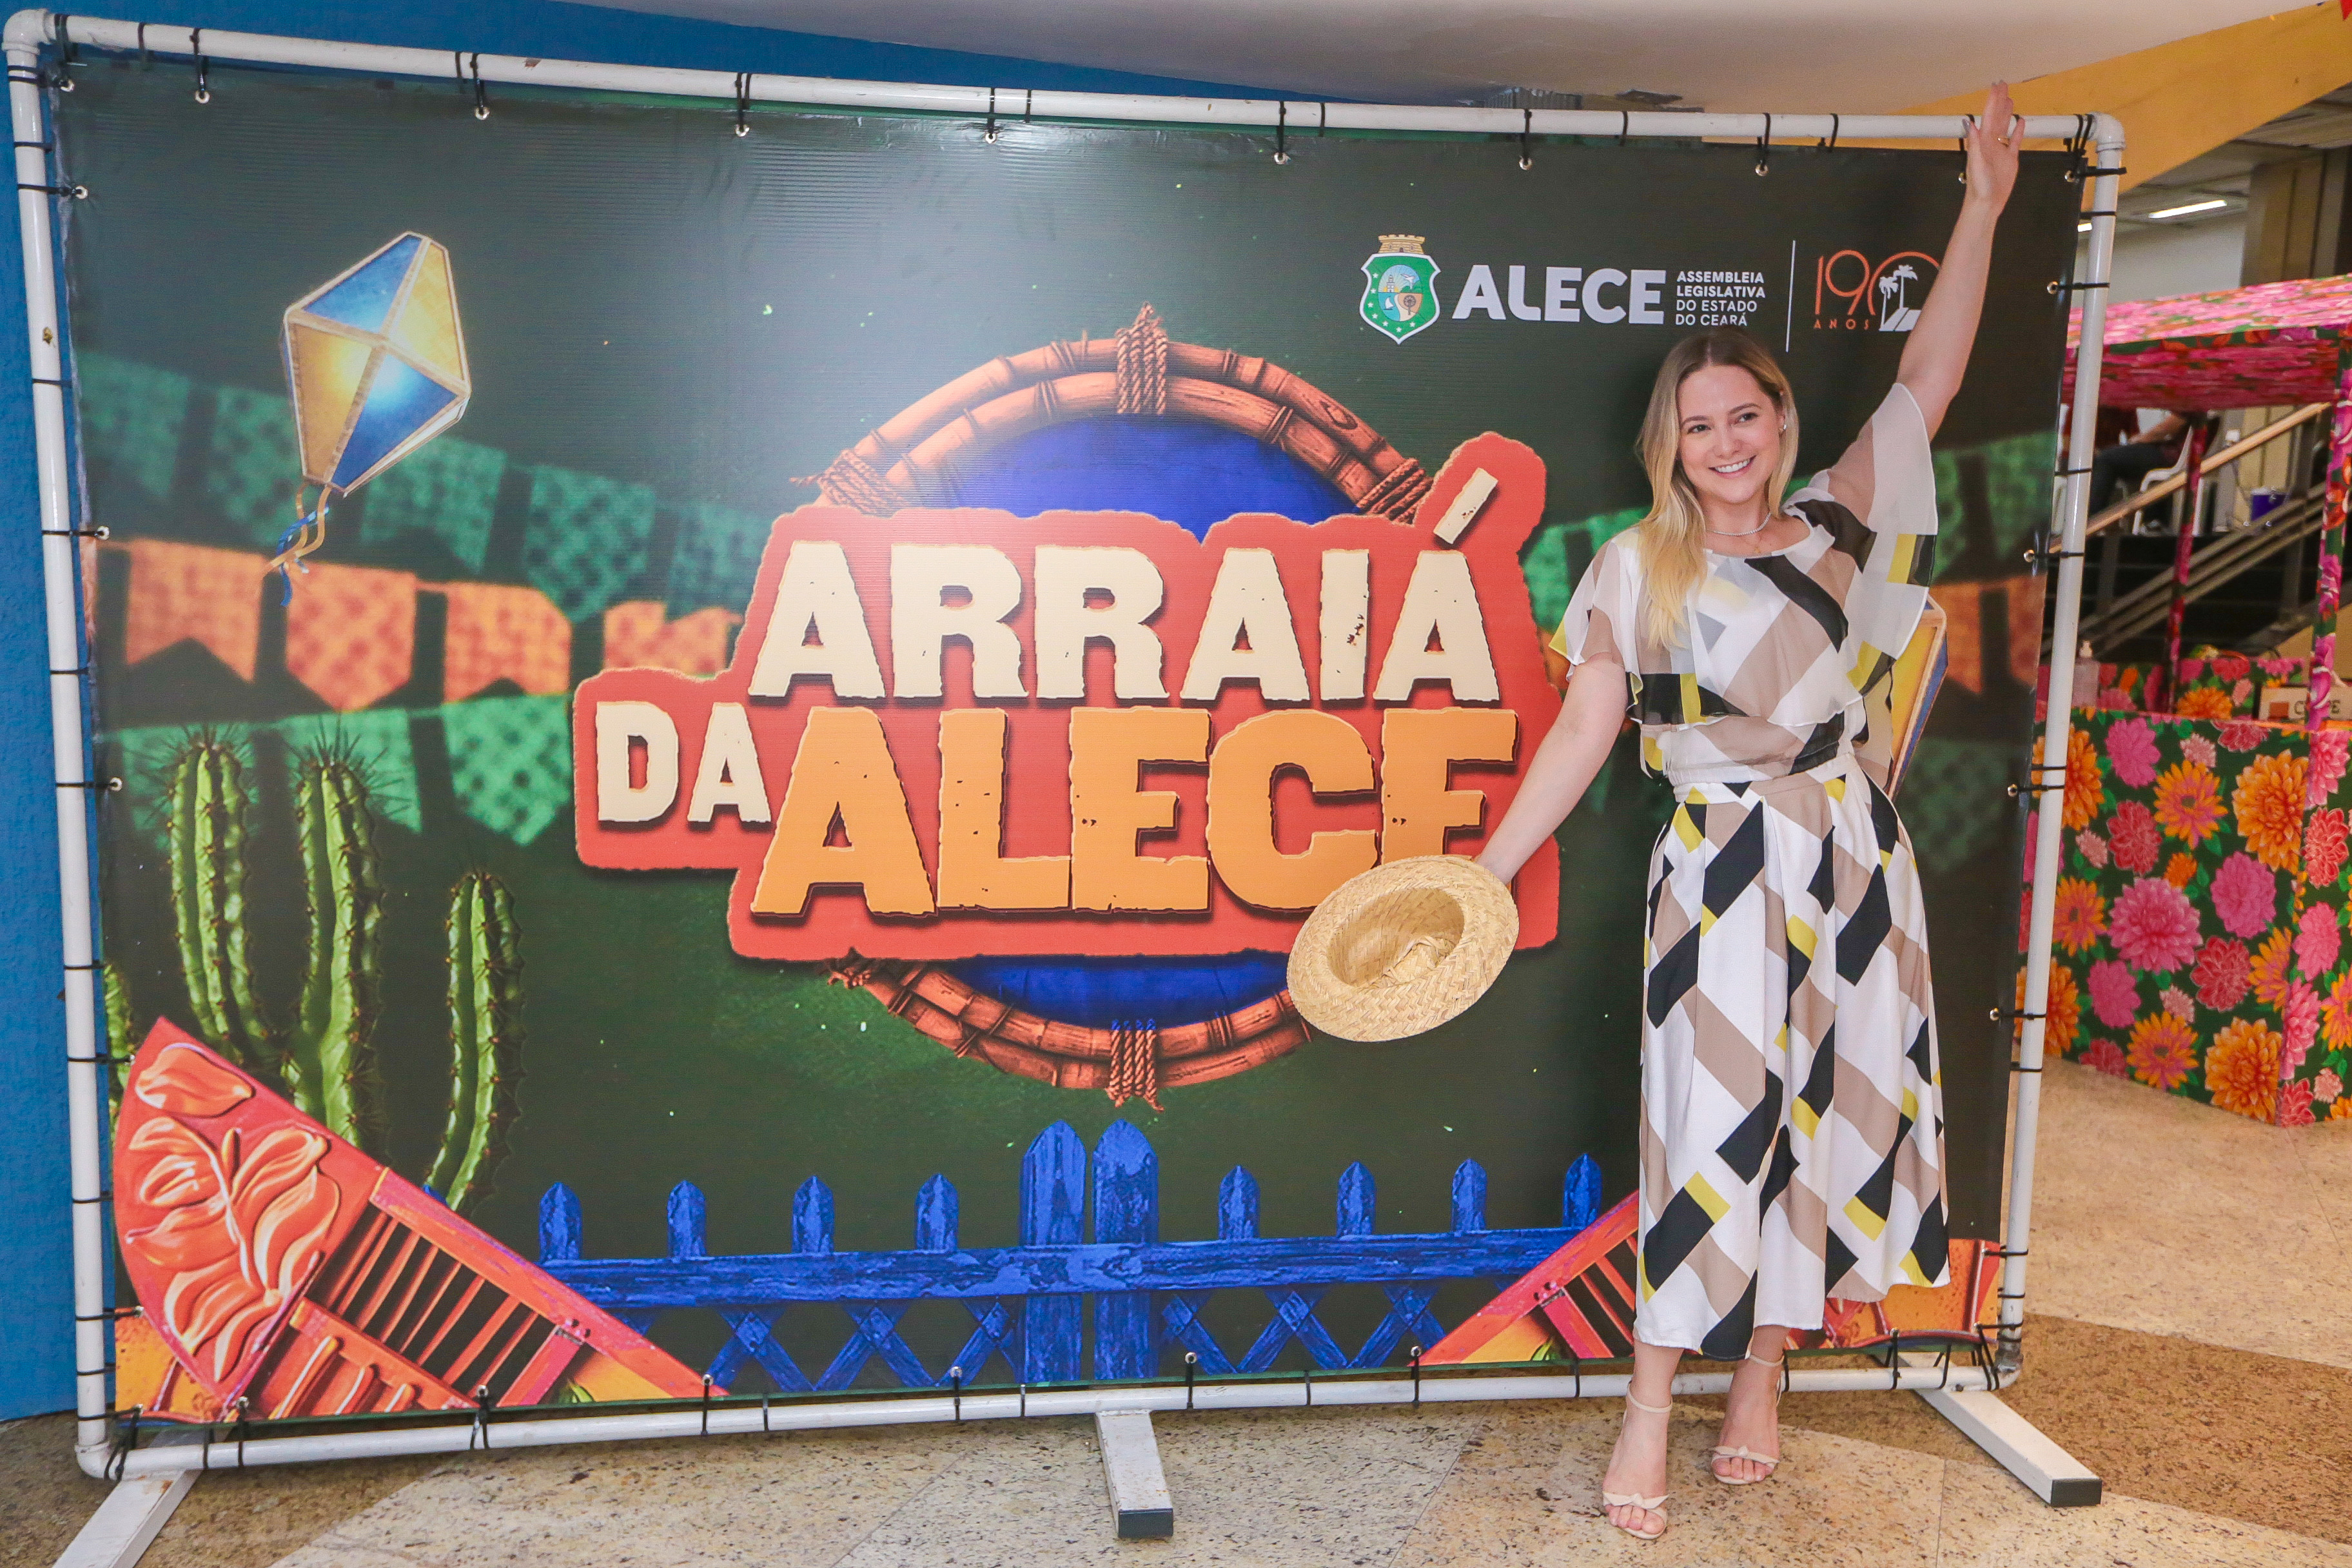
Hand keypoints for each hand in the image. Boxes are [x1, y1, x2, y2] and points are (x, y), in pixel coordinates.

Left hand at [1963, 82, 2019, 213]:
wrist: (1986, 203)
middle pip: (1996, 117)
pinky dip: (2018, 131)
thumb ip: (1974, 143)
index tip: (1996, 86)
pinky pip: (2015, 141)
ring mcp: (2000, 150)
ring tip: (2009, 98)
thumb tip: (1970, 122)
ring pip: (2005, 126)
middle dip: (1999, 101)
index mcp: (1982, 142)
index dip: (1992, 101)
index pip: (1988, 116)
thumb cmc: (1979, 186)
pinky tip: (2021, 121)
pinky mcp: (2010, 159)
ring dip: (2006, 112)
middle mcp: (1990, 143)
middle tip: (2003, 85)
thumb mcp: (1975, 163)